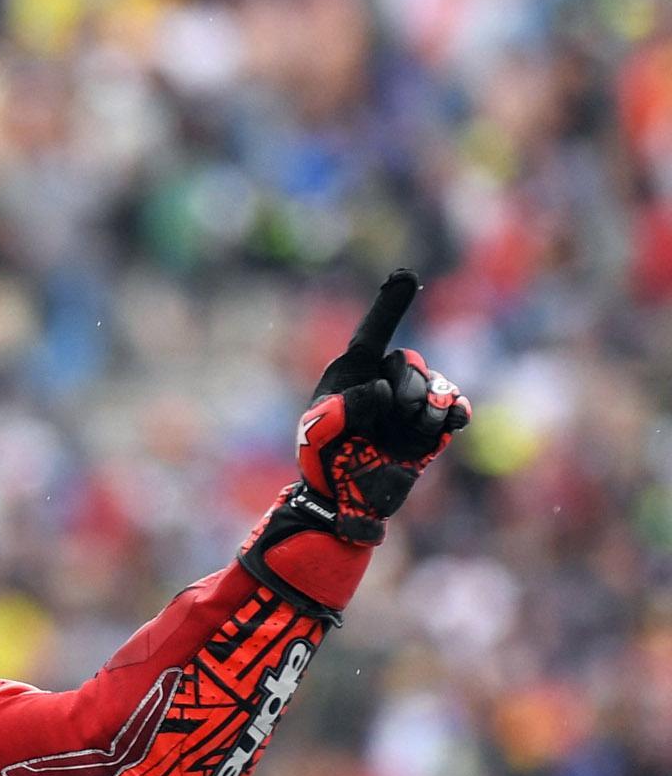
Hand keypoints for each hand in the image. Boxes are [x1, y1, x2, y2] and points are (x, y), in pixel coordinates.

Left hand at [292, 270, 471, 544]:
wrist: (346, 501)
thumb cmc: (324, 461)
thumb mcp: (318, 433)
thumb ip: (342, 409)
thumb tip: (381, 389)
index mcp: (350, 373)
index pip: (372, 333)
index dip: (389, 305)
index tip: (405, 274)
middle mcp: (383, 379)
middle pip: (410, 363)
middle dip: (406, 392)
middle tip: (389, 421)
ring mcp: (409, 402)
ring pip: (435, 384)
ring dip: (426, 410)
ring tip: (410, 433)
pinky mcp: (431, 424)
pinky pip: (455, 405)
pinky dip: (455, 410)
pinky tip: (452, 421)